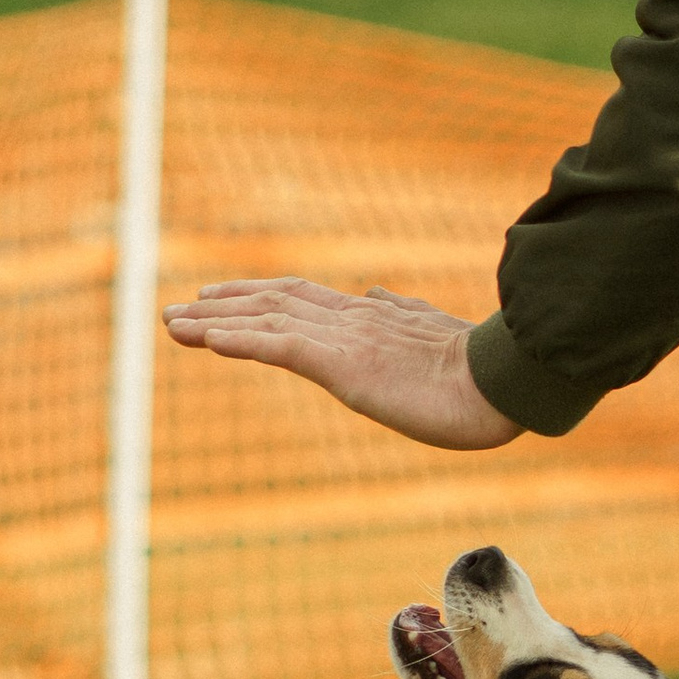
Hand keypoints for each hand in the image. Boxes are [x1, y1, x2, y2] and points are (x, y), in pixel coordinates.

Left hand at [161, 281, 519, 448]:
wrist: (504, 384)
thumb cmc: (483, 373)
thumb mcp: (438, 336)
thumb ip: (404, 313)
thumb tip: (377, 293)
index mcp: (372, 318)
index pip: (300, 298)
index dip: (255, 296)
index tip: (218, 298)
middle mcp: (352, 319)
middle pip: (272, 303)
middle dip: (220, 306)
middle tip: (175, 312)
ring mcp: (347, 339)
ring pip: (265, 321)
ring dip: (214, 322)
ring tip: (174, 325)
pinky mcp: (346, 364)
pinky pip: (279, 347)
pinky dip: (239, 340)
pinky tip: (206, 339)